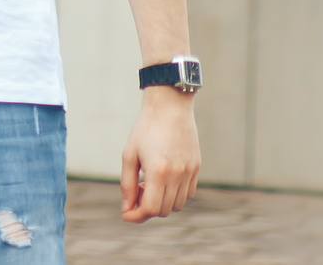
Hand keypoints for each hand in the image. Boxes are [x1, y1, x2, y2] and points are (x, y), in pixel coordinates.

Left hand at [120, 89, 198, 221]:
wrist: (170, 108)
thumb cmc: (145, 129)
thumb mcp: (129, 155)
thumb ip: (127, 183)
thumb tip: (126, 208)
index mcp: (158, 171)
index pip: (151, 208)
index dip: (137, 216)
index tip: (126, 214)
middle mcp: (177, 175)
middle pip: (164, 209)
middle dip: (147, 208)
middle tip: (136, 193)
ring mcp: (190, 172)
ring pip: (177, 204)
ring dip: (161, 202)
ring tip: (148, 184)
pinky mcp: (197, 168)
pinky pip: (187, 193)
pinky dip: (174, 195)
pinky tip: (162, 180)